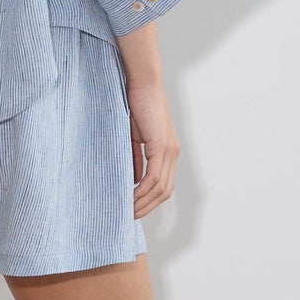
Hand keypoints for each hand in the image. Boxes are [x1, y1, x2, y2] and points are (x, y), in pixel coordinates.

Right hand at [126, 77, 179, 216]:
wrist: (142, 83)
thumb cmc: (135, 105)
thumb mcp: (134, 137)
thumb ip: (135, 158)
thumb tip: (132, 180)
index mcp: (167, 152)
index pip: (163, 186)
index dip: (149, 201)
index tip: (133, 209)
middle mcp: (172, 153)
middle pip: (164, 192)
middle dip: (147, 207)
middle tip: (128, 216)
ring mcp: (169, 150)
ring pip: (160, 188)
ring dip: (143, 202)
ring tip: (127, 210)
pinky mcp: (161, 145)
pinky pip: (154, 176)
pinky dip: (142, 190)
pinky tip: (130, 196)